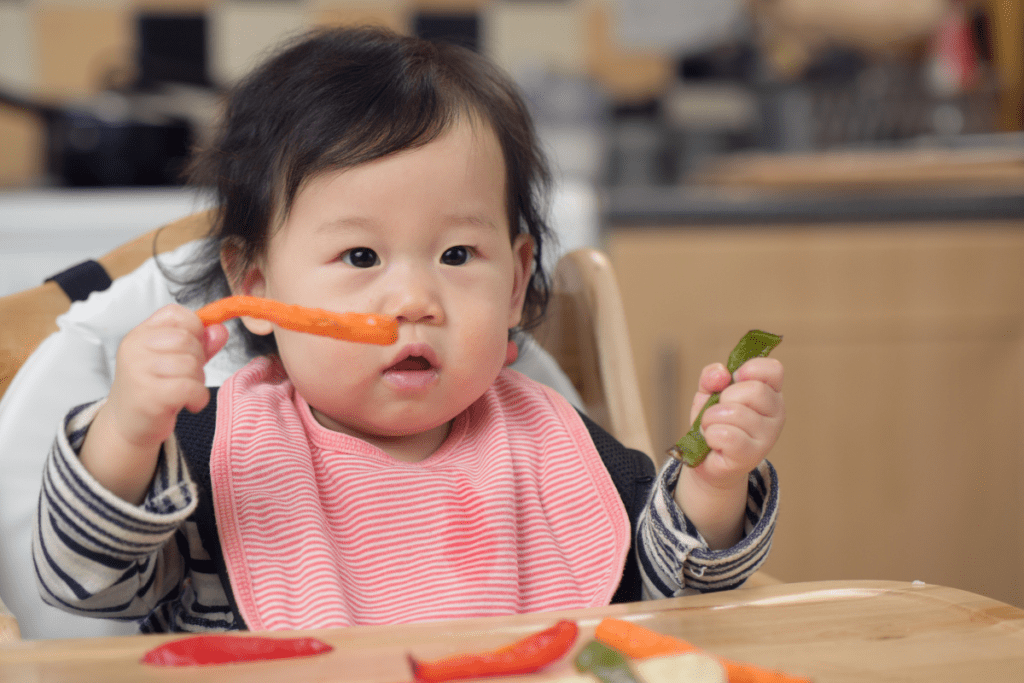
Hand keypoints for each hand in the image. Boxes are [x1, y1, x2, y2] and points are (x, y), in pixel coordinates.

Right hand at [79, 304, 228, 503]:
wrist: (128, 425)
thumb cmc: (154, 388)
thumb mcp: (176, 360)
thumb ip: (200, 344)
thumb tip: (220, 330)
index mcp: (140, 333)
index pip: (177, 314)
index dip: (195, 330)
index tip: (193, 350)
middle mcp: (135, 348)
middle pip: (187, 339)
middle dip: (199, 359)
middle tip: (189, 377)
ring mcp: (138, 371)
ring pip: (190, 364)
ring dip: (199, 381)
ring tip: (187, 392)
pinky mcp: (148, 396)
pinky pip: (189, 387)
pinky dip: (199, 397)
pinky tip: (190, 404)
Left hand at [689, 357, 784, 488]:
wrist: (706, 458)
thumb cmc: (715, 421)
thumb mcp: (709, 392)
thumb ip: (711, 377)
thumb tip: (721, 374)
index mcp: (770, 392)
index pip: (774, 369)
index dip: (750, 369)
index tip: (734, 379)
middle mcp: (776, 413)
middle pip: (754, 390)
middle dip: (725, 397)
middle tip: (719, 410)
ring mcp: (768, 436)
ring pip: (736, 413)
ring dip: (712, 418)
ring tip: (713, 426)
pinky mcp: (753, 455)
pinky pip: (727, 435)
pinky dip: (711, 435)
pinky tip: (714, 440)